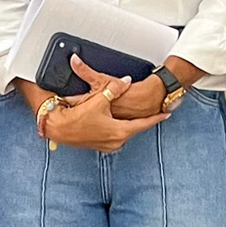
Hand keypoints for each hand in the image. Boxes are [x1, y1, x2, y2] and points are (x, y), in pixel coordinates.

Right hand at [40, 65, 167, 152]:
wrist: (59, 129)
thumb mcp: (99, 99)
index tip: (166, 114)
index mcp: (119, 132)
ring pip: (124, 131)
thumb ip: (114, 89)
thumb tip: (125, 81)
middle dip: (143, 120)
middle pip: (135, 128)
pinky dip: (119, 126)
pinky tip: (117, 120)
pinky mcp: (99, 144)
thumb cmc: (77, 117)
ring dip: (130, 123)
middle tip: (153, 112)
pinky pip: (115, 134)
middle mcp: (115, 141)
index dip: (156, 118)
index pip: (144, 124)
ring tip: (136, 116)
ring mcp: (107, 145)